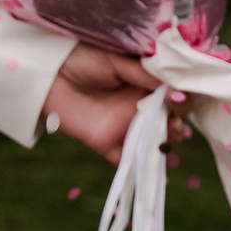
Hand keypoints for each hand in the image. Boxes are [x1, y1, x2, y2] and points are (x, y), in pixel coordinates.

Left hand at [42, 43, 178, 162]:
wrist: (48, 73)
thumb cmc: (81, 58)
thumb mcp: (114, 59)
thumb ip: (141, 72)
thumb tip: (172, 82)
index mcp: (145, 83)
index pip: (175, 94)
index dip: (183, 96)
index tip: (179, 95)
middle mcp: (139, 107)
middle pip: (171, 120)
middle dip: (179, 119)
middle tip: (174, 113)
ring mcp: (125, 126)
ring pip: (156, 141)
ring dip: (166, 141)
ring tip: (165, 133)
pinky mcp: (108, 144)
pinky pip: (129, 161)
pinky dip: (142, 169)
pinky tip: (158, 172)